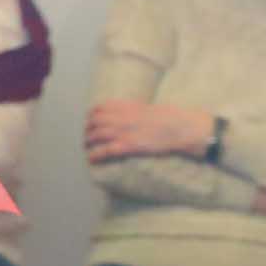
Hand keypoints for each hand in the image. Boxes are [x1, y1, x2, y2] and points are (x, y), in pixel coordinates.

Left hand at [84, 100, 214, 162]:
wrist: (179, 127)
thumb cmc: (169, 117)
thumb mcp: (148, 107)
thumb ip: (134, 109)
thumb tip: (128, 113)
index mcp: (126, 106)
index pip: (100, 107)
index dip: (92, 115)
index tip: (91, 120)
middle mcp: (121, 117)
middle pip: (94, 122)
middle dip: (88, 129)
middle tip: (88, 136)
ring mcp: (123, 131)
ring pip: (96, 135)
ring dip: (88, 141)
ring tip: (87, 147)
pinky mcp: (128, 146)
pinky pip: (105, 150)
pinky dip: (95, 155)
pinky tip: (91, 159)